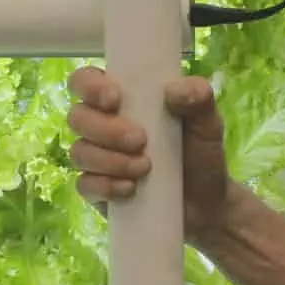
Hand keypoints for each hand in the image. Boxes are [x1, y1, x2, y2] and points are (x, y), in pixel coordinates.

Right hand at [65, 66, 235, 241]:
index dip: (90, 86)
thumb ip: (198, 97)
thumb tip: (172, 89)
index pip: (85, 80)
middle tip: (141, 140)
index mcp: (123, 99)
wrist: (207, 204)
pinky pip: (84, 185)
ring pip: (79, 152)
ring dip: (110, 160)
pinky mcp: (97, 190)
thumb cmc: (201, 154)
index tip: (115, 99)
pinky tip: (131, 188)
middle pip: (77, 117)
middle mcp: (102, 125)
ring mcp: (97, 159)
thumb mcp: (208, 122)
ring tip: (145, 167)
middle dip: (106, 129)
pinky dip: (106, 186)